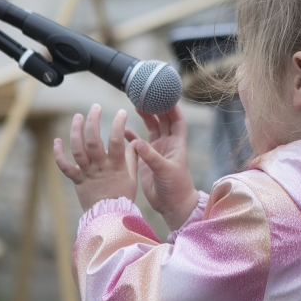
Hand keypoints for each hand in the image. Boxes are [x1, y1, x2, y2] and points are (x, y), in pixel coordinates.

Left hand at [53, 105, 137, 211]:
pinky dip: (58, 153)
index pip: (116, 140)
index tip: (121, 112)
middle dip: (93, 120)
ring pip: (77, 149)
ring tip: (78, 117)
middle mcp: (99, 167)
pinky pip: (64, 166)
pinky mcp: (77, 179)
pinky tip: (57, 140)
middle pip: (93, 140)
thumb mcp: (133, 177)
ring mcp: (86, 173)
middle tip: (95, 107)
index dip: (118, 124)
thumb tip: (135, 141)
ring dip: (76, 131)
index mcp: (115, 166)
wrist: (109, 217)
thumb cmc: (123, 196)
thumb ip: (133, 158)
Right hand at [124, 105, 198, 230]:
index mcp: (177, 145)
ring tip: (135, 106)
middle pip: (163, 121)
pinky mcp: (148, 160)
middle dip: (156, 108)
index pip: (177, 121)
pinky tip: (123, 130)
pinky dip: (132, 136)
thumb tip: (137, 142)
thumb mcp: (164, 170)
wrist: (172, 205)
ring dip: (145, 118)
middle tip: (145, 96)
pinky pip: (140, 144)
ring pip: (152, 129)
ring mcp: (158, 151)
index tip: (165, 95)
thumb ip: (151, 156)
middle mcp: (168, 145)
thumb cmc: (175, 188)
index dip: (173, 108)